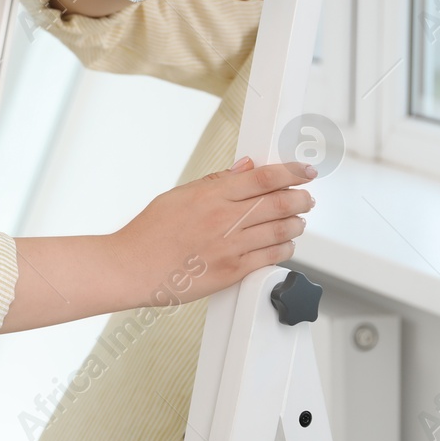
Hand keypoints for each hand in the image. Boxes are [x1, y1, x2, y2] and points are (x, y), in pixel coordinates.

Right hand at [112, 156, 314, 305]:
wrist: (132, 268)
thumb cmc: (149, 234)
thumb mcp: (178, 196)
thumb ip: (214, 182)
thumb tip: (243, 169)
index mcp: (210, 196)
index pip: (263, 178)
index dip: (292, 171)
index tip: (304, 170)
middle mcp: (223, 219)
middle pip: (280, 203)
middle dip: (301, 197)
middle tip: (307, 196)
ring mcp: (230, 247)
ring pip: (282, 230)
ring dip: (297, 222)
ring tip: (299, 219)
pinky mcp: (233, 271)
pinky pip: (272, 257)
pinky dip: (285, 247)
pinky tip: (285, 243)